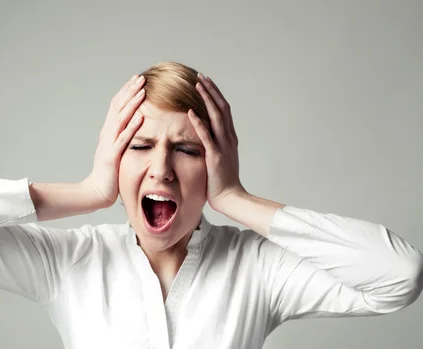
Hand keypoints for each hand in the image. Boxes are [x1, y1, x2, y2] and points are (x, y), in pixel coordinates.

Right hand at [82, 74, 145, 207]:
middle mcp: (107, 134)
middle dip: (130, 91)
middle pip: (118, 107)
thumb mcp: (116, 151)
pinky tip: (141, 117)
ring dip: (131, 103)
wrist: (97, 192)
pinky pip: (123, 139)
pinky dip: (132, 127)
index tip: (138, 80)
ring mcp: (108, 144)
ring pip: (120, 118)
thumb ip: (122, 138)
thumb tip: (133, 127)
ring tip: (142, 90)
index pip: (117, 106)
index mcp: (108, 132)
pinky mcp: (112, 156)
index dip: (126, 92)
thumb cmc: (109, 174)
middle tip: (141, 77)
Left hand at [188, 73, 244, 211]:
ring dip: (207, 99)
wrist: (231, 198)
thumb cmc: (222, 182)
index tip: (207, 83)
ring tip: (197, 85)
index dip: (216, 96)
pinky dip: (199, 122)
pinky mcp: (215, 156)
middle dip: (211, 90)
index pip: (224, 111)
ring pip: (217, 116)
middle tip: (201, 76)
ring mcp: (223, 146)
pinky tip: (191, 111)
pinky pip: (206, 136)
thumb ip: (214, 147)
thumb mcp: (219, 160)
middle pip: (222, 108)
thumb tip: (205, 139)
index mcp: (230, 138)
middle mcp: (229, 138)